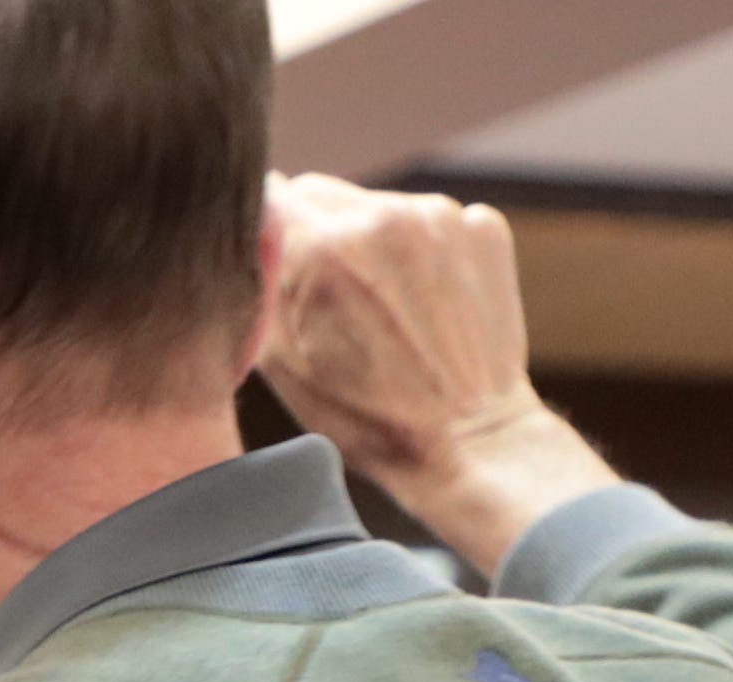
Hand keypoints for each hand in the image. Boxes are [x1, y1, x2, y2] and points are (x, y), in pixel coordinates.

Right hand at [259, 172, 615, 580]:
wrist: (469, 438)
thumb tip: (248, 238)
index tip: (273, 262)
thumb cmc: (367, 417)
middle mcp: (381, 217)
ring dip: (370, 243)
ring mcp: (441, 217)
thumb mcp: (279, 363)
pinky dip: (422, 252)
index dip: (266, 231)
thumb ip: (257, 287)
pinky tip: (424, 305)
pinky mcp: (484, 228)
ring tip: (382, 308)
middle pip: (320, 193)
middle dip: (315, 235)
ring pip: (376, 206)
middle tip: (328, 296)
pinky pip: (431, 222)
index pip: (270, 196)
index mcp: (319, 251)